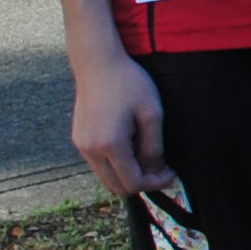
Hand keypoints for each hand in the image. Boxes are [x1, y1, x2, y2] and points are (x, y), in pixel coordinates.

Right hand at [69, 43, 169, 196]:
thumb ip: (153, 147)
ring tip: (148, 156)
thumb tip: (154, 170)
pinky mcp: (78, 139)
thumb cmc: (129, 83)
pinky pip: (98, 164)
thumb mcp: (151, 113)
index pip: (133, 182)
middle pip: (117, 187)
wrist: (97, 63)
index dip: (155, 183)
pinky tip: (131, 147)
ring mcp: (81, 145)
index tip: (171, 173)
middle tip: (162, 170)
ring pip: (106, 177)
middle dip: (142, 183)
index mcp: (110, 145)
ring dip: (128, 175)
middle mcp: (90, 150)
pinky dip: (116, 165)